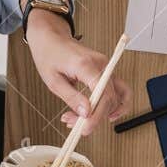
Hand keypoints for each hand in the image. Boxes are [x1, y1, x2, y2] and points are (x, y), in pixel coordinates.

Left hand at [24, 13, 131, 133]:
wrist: (51, 37)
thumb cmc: (49, 54)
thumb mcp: (53, 80)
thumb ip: (71, 97)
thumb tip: (86, 113)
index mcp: (86, 65)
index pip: (102, 94)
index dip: (96, 115)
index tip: (85, 128)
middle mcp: (101, 64)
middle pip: (110, 98)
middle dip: (95, 117)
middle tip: (76, 126)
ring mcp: (106, 66)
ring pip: (118, 95)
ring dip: (105, 112)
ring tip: (88, 121)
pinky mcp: (105, 70)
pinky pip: (117, 89)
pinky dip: (115, 103)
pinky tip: (107, 114)